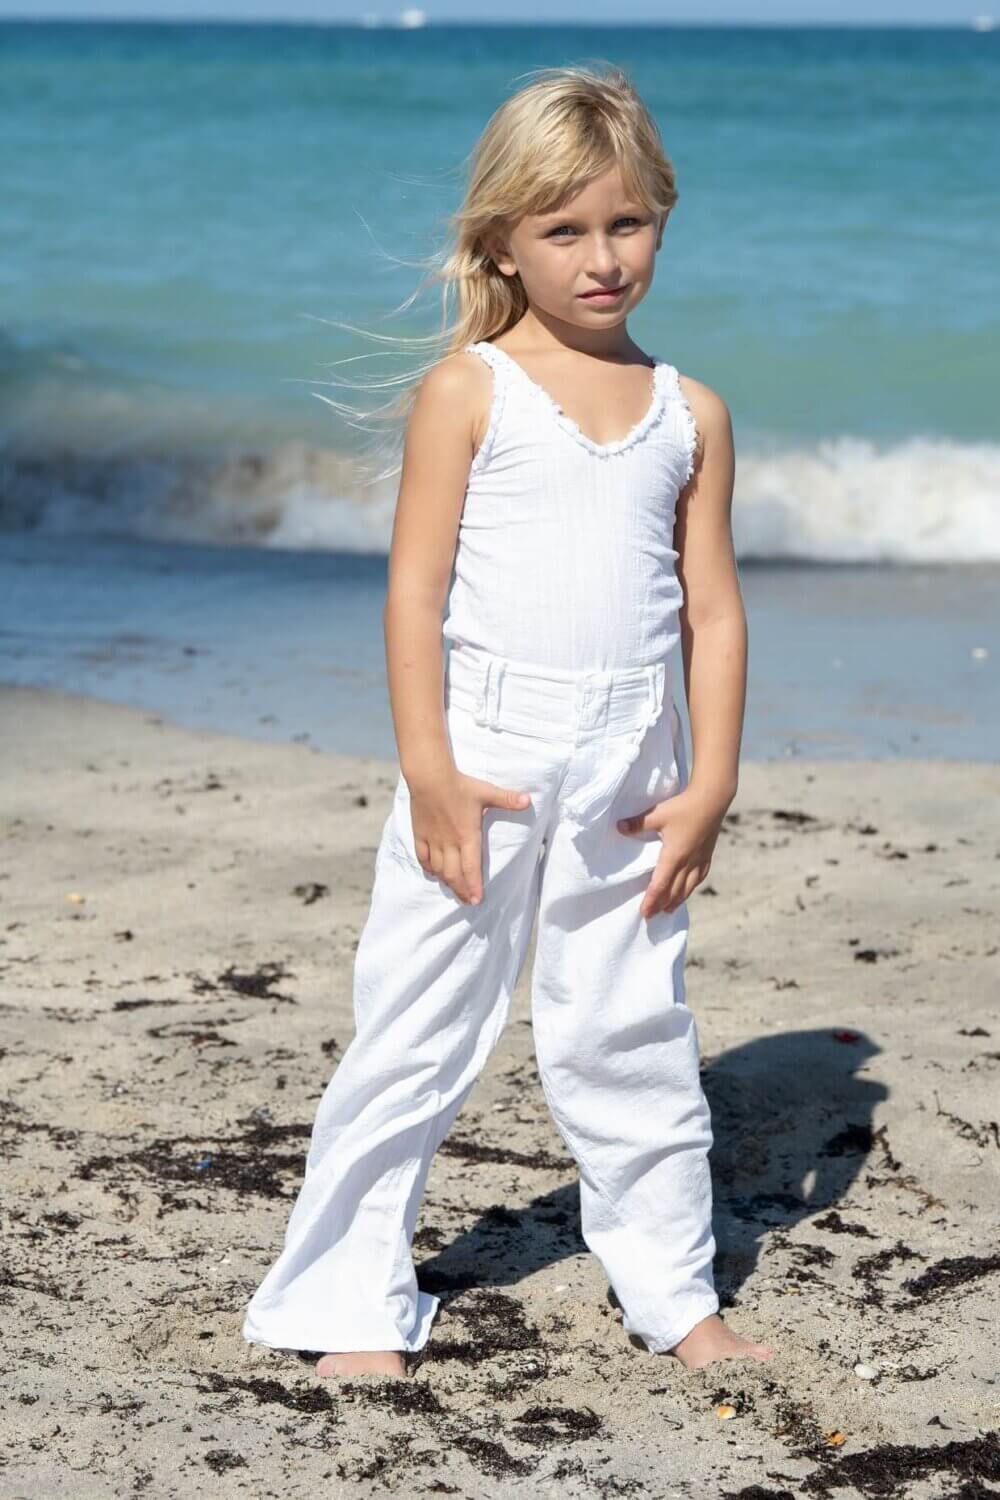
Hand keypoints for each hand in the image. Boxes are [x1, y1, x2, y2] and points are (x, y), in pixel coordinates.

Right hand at [407, 770, 531, 904]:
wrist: (430, 777)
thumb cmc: (460, 785)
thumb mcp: (487, 792)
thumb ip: (507, 799)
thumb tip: (529, 800)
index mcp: (467, 835)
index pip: (471, 867)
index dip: (474, 886)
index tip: (477, 900)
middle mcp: (449, 842)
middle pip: (454, 874)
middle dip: (462, 890)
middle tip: (469, 901)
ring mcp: (433, 840)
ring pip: (438, 869)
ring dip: (447, 882)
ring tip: (455, 890)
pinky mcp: (420, 834)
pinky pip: (423, 857)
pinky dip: (429, 868)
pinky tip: (434, 873)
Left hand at [616, 783, 730, 919]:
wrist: (713, 799)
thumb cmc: (684, 806)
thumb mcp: (657, 814)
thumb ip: (637, 823)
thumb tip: (618, 827)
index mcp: (674, 855)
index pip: (660, 884)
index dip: (651, 900)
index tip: (644, 912)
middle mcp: (687, 862)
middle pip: (673, 891)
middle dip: (661, 905)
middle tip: (651, 916)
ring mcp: (699, 860)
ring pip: (688, 887)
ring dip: (677, 900)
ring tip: (668, 910)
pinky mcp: (707, 855)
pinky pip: (699, 877)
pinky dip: (691, 887)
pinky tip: (689, 890)